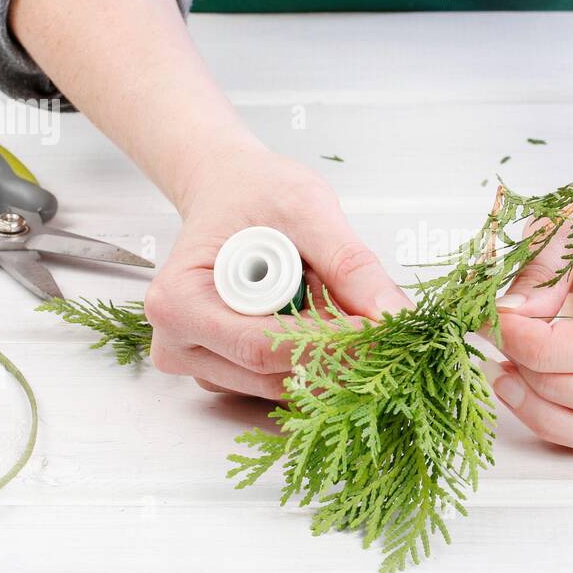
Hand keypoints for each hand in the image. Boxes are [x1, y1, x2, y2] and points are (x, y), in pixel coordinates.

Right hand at [144, 146, 411, 397]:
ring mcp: (200, 364)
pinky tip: (326, 323)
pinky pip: (279, 381)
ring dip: (327, 357)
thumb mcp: (307, 211)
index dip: (328, 345)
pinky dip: (315, 359)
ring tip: (345, 308)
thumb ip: (350, 265)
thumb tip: (395, 315)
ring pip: (281, 385)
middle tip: (381, 325)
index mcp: (178, 303)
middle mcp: (178, 343)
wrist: (229, 188)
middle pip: (272, 373)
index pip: (261, 347)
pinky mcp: (223, 372)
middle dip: (335, 353)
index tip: (380, 332)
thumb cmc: (254, 192)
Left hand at [481, 166, 572, 456]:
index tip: (498, 321)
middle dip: (548, 383)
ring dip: (550, 413)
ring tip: (504, 372)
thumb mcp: (567, 216)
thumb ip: (538, 268)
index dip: (547, 347)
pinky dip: (560, 422)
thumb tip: (507, 320)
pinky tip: (524, 388)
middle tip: (501, 345)